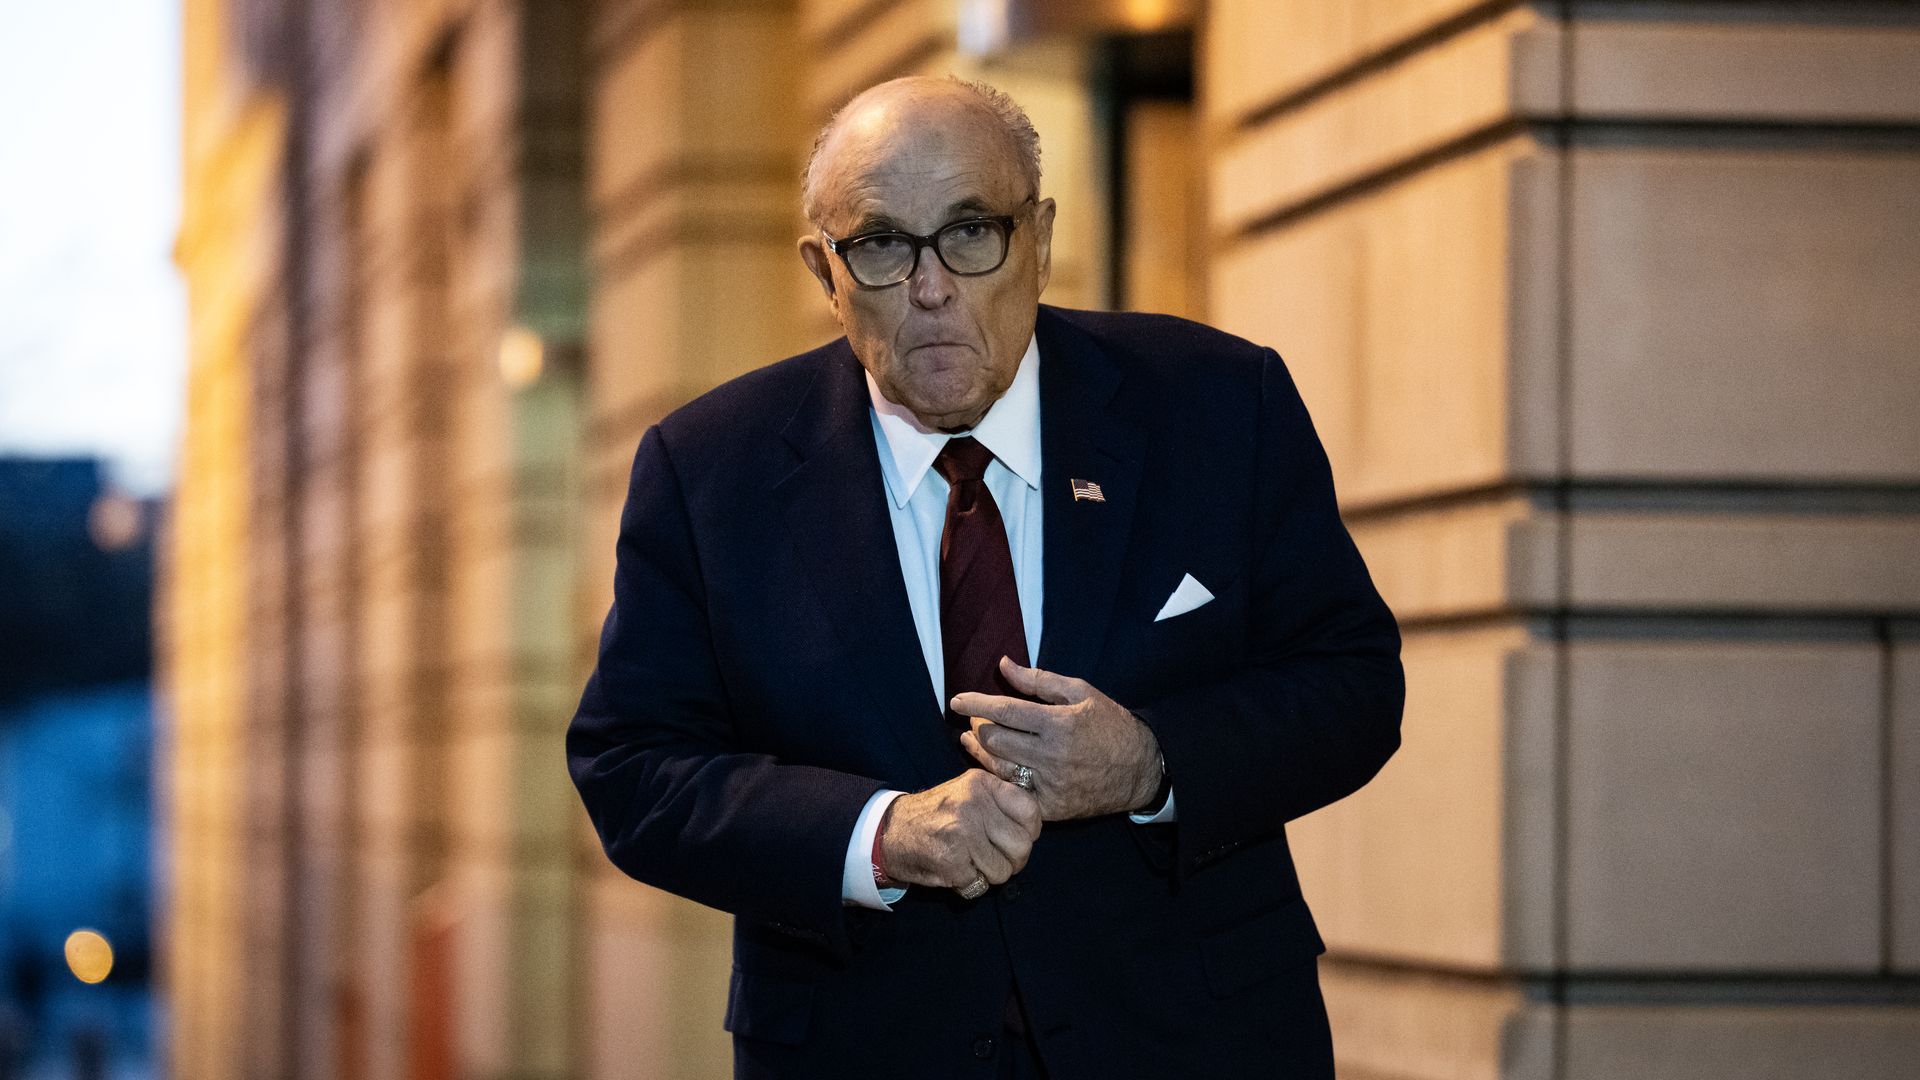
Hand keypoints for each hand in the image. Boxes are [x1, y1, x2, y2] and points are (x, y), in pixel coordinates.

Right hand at [878, 768, 1041, 890]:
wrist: (891, 830)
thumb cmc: (937, 814)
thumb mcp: (968, 792)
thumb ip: (1000, 801)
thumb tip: (1034, 824)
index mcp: (981, 784)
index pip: (1031, 810)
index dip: (1029, 831)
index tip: (1016, 836)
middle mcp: (974, 805)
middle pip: (1022, 845)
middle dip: (1013, 860)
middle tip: (996, 859)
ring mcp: (962, 833)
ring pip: (1004, 870)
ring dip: (991, 875)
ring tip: (973, 863)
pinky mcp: (951, 861)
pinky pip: (981, 884)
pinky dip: (971, 884)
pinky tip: (957, 870)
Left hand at [953, 657, 1162, 820]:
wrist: (1139, 769)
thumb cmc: (1109, 724)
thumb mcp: (1080, 692)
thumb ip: (1038, 680)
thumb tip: (1003, 665)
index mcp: (1059, 724)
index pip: (1004, 711)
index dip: (975, 704)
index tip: (956, 700)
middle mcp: (1051, 756)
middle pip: (996, 740)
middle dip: (978, 726)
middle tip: (973, 718)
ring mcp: (1050, 785)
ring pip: (999, 767)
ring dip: (979, 751)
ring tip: (971, 739)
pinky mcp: (1050, 807)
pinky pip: (1013, 792)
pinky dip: (998, 777)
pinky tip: (991, 765)